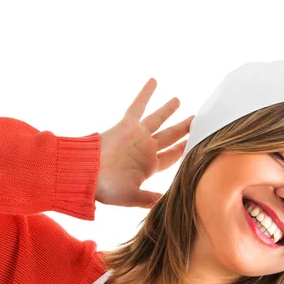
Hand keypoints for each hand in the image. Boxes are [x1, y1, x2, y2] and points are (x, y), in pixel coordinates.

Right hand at [96, 78, 194, 208]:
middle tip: (195, 120)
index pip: (172, 156)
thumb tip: (166, 203)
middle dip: (183, 129)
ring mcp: (137, 136)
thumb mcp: (132, 197)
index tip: (197, 143)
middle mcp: (145, 149)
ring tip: (178, 100)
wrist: (86, 174)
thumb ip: (150, 199)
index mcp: (149, 166)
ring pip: (157, 119)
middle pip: (169, 136)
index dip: (184, 149)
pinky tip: (154, 80)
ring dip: (168, 110)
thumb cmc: (107, 189)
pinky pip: (138, 106)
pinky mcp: (127, 125)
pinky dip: (146, 94)